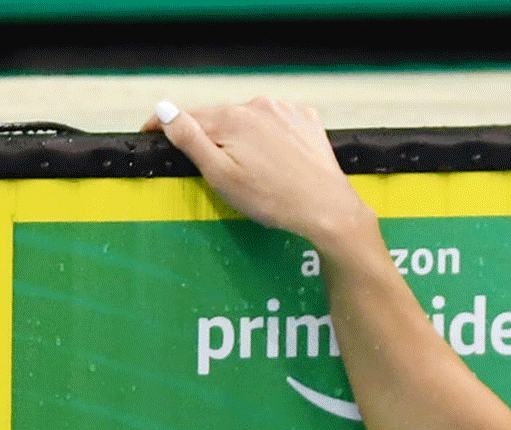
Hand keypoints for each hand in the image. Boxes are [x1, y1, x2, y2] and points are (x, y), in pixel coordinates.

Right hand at [142, 98, 368, 246]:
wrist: (327, 210)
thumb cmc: (273, 200)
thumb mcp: (221, 176)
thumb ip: (190, 140)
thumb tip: (165, 109)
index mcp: (232, 118)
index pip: (187, 116)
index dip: (164, 124)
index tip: (149, 131)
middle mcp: (259, 106)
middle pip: (220, 117)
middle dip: (208, 134)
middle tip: (206, 162)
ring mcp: (287, 111)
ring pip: (250, 119)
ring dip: (242, 135)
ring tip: (247, 166)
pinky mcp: (308, 122)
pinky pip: (278, 124)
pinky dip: (270, 136)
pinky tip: (274, 158)